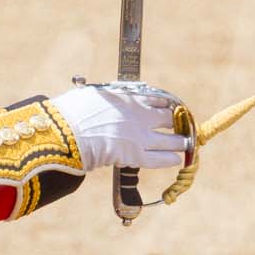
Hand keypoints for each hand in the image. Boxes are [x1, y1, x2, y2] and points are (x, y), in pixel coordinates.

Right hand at [50, 82, 189, 171]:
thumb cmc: (74, 110)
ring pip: (172, 140)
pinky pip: (160, 159)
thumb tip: (104, 96)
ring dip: (181, 142)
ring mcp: (141, 136)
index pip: (159, 99)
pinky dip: (171, 159)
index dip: (167, 105)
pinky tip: (177, 160)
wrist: (68, 130)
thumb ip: (106, 97)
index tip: (170, 109)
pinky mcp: (136, 156)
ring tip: (185, 145)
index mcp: (131, 98)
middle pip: (170, 118)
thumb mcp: (94, 94)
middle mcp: (142, 115)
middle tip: (181, 127)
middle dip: (177, 123)